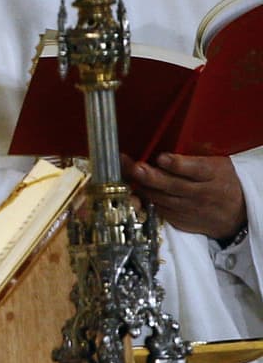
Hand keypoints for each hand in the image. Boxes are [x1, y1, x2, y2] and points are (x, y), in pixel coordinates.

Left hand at [122, 153, 245, 241]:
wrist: (236, 215)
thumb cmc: (221, 181)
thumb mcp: (217, 164)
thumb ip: (195, 156)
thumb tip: (169, 142)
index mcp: (213, 174)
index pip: (195, 169)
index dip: (177, 164)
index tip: (162, 157)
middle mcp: (201, 193)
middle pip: (173, 185)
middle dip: (151, 176)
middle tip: (134, 166)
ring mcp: (190, 209)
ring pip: (161, 197)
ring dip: (142, 185)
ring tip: (127, 172)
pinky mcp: (180, 220)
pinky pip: (159, 208)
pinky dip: (145, 198)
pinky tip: (134, 187)